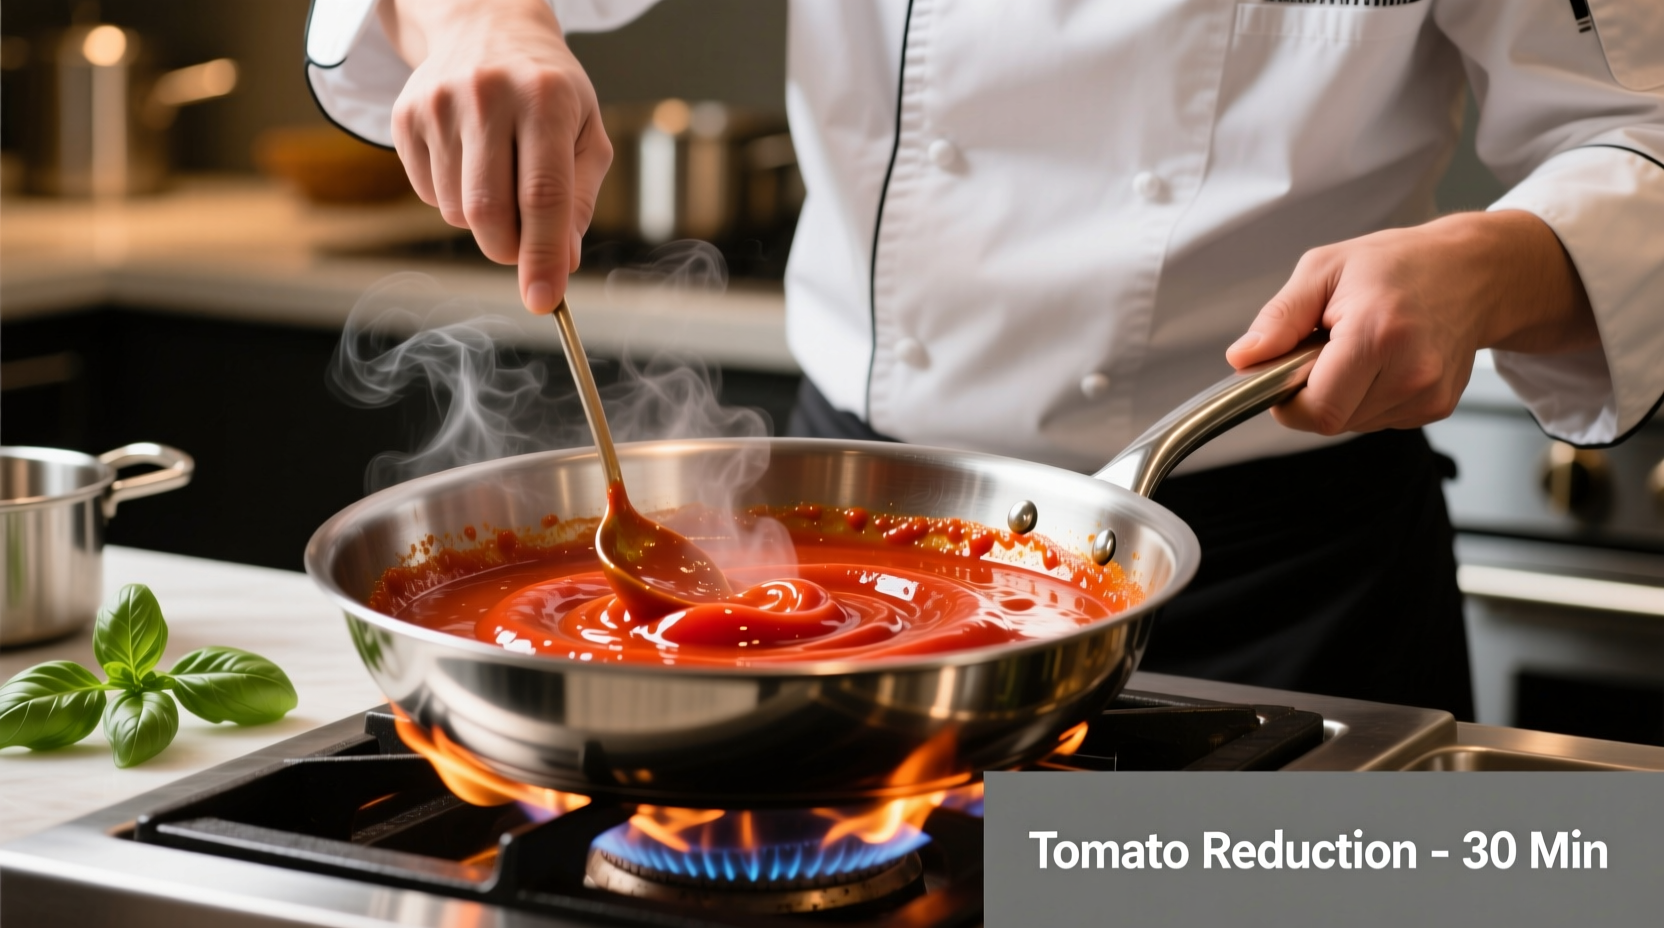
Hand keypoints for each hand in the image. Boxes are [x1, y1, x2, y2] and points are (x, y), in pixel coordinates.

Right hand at [380, 0, 612, 313]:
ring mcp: (439, 105)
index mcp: (546, 99)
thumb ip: (579, 199)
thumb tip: (564, 262)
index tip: (544, 300)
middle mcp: (488, 96)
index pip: (543, 195)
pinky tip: (471, 162)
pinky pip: (429, 195)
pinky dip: (454, 199)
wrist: (486, 26)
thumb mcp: (587, 133)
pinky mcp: (405, 116)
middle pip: (490, 212)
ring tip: (501, 177)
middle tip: (525, 243)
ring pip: (458, 212)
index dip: (543, 255)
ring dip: (485, 222)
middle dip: (510, 249)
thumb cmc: (550, 91)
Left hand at [1226, 210, 1597, 434]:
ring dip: (1342, 395)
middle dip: (1313, 393)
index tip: (1286, 372)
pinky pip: (1378, 420)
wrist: (1472, 272)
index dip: (1287, 401)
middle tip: (1326, 348)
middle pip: (1331, 421)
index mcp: (1377, 334)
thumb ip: (1280, 318)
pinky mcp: (1437, 407)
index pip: (1316, 410)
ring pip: (1353, 424)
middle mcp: (1411, 371)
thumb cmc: (1397, 265)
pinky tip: (1382, 362)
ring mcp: (1429, 395)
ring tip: (1359, 348)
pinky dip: (1368, 397)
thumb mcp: (1324, 269)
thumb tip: (1243, 357)